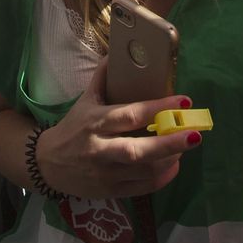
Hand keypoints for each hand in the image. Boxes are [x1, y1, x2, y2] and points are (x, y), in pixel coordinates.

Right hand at [35, 60, 198, 198]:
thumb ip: (103, 78)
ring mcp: (105, 173)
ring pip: (143, 171)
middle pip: (138, 150)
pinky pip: (142, 188)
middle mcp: (100, 149)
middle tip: (196, 134)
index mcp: (96, 122)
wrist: (47, 164)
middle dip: (170, 143)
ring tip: (186, 145)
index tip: (184, 101)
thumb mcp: (85, 100)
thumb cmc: (72, 127)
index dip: (158, 107)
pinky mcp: (110, 191)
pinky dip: (162, 177)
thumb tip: (117, 51)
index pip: (130, 114)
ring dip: (170, 159)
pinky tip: (174, 165)